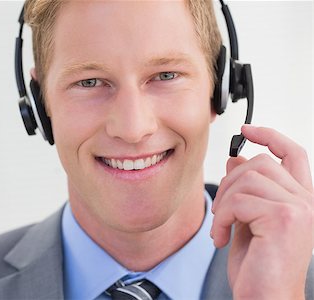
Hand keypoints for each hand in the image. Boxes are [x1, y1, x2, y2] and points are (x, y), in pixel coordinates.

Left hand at [211, 125, 313, 298]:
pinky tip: (220, 239)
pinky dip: (221, 218)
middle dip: (229, 183)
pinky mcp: (285, 218)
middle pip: (260, 163)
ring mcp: (299, 208)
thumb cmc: (258, 266)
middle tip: (221, 212)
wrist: (265, 298)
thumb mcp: (247, 220)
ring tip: (221, 228)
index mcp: (300, 199)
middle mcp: (307, 201)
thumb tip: (234, 159)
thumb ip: (245, 190)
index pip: (293, 154)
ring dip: (224, 203)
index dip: (270, 136)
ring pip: (247, 177)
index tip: (247, 129)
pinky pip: (238, 201)